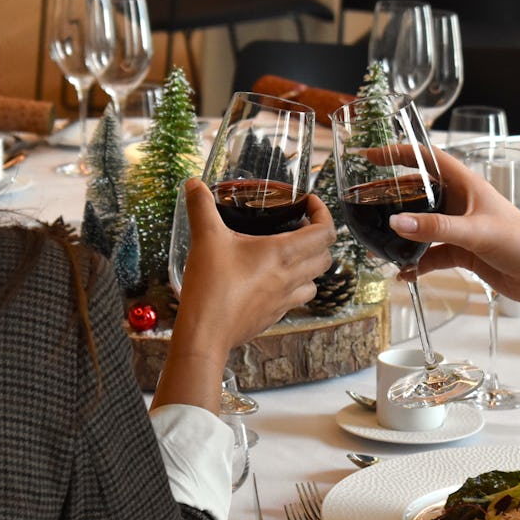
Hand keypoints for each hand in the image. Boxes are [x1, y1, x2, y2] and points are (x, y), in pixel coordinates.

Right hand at [174, 177, 335, 357]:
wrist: (205, 335)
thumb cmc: (210, 288)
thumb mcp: (205, 239)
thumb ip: (201, 208)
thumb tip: (194, 184)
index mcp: (282, 254)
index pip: (325, 232)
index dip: (324, 213)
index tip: (308, 203)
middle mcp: (290, 278)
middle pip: (325, 257)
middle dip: (318, 238)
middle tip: (298, 226)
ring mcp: (284, 300)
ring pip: (315, 282)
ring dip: (309, 266)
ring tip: (288, 254)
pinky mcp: (273, 316)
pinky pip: (296, 299)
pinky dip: (293, 287)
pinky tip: (271, 281)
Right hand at [383, 145, 519, 304]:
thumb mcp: (475, 232)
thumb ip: (435, 228)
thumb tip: (396, 223)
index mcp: (466, 184)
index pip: (427, 158)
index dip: (399, 153)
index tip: (372, 156)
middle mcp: (460, 203)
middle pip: (418, 192)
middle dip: (393, 198)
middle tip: (366, 204)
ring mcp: (460, 228)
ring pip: (422, 226)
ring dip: (402, 236)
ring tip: (378, 245)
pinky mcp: (462, 251)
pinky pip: (431, 254)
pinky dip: (417, 263)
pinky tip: (403, 274)